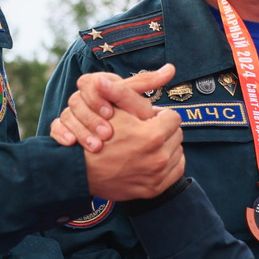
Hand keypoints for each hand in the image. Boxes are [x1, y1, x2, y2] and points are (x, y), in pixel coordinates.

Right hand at [66, 70, 183, 200]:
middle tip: (146, 130)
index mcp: (153, 135)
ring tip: (147, 144)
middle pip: (177, 135)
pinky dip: (167, 165)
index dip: (159, 116)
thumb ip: (140, 87)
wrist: (81, 171)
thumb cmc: (96, 134)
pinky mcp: (155, 189)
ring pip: (177, 153)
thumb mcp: (116, 107)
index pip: (173, 117)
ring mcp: (158, 176)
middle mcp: (160, 158)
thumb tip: (170, 68)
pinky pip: (175, 172)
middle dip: (163, 131)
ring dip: (166, 147)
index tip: (146, 118)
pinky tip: (152, 158)